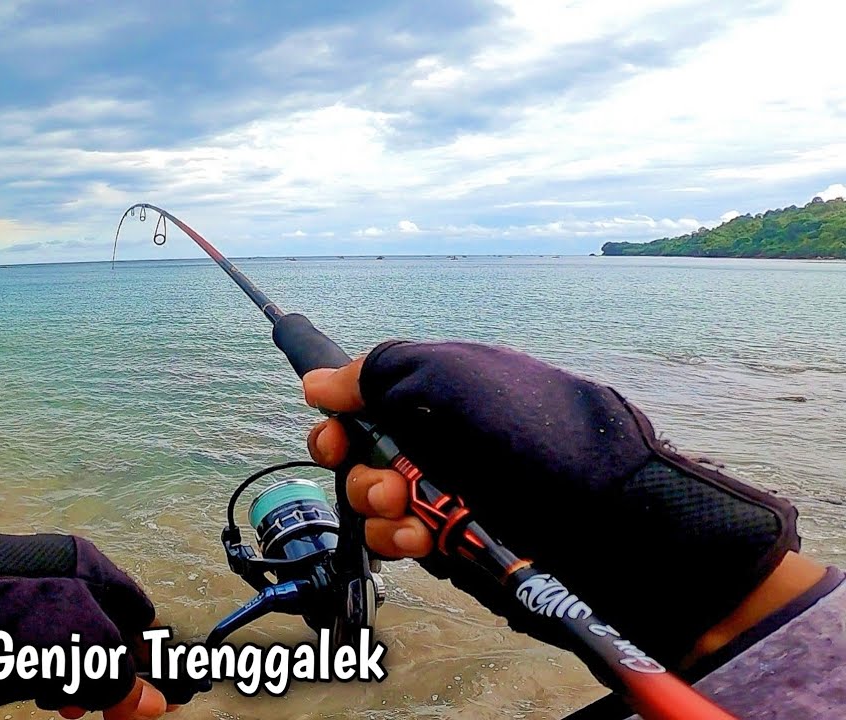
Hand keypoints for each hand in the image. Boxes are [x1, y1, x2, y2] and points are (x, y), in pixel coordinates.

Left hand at [0, 516, 186, 718]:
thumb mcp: (59, 652)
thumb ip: (111, 675)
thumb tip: (153, 702)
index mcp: (84, 564)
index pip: (138, 619)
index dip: (142, 666)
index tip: (135, 707)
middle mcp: (56, 564)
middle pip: (102, 630)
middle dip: (98, 674)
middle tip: (77, 709)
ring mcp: (19, 581)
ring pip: (63, 638)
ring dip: (64, 677)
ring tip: (46, 702)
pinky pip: (27, 637)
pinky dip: (31, 666)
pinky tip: (13, 682)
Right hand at [302, 341, 810, 669]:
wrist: (599, 506)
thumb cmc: (526, 427)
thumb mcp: (447, 374)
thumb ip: (375, 372)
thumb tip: (316, 383)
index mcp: (436, 395)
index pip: (364, 406)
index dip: (340, 421)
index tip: (336, 432)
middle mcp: (435, 442)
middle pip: (359, 455)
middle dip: (355, 466)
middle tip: (382, 480)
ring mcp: (442, 493)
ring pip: (371, 503)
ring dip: (373, 505)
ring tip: (403, 508)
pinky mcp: (450, 540)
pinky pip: (398, 541)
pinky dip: (398, 539)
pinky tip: (419, 537)